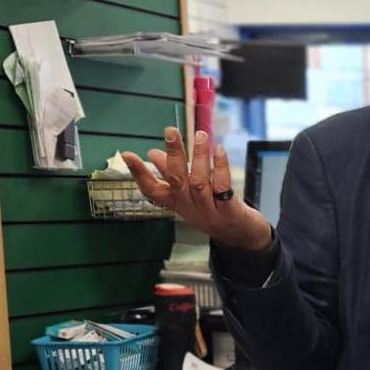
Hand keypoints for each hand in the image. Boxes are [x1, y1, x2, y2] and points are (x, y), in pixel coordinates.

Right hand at [122, 128, 272, 251]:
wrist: (243, 237)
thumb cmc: (214, 211)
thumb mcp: (189, 196)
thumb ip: (173, 175)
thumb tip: (153, 154)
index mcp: (177, 203)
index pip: (152, 190)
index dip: (139, 174)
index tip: (127, 155)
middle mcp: (190, 207)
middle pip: (177, 180)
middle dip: (172, 155)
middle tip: (170, 131)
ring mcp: (209, 210)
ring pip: (199, 182)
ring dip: (198, 157)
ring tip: (200, 136)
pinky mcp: (229, 211)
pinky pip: (223, 187)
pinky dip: (220, 168)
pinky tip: (219, 151)